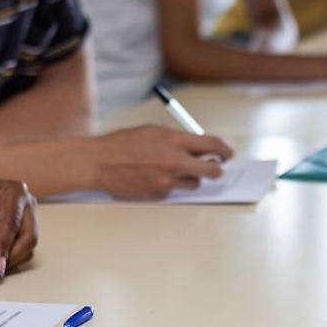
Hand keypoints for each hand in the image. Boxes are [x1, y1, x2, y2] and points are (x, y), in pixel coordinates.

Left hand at [0, 173, 38, 277]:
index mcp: (13, 191)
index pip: (12, 222)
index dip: (4, 245)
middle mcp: (24, 203)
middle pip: (29, 236)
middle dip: (12, 255)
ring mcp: (24, 216)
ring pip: (27, 245)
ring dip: (10, 259)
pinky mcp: (18, 229)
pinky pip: (20, 248)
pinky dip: (7, 258)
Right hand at [90, 125, 233, 199]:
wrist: (99, 163)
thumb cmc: (123, 143)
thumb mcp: (153, 131)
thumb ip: (177, 138)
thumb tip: (197, 146)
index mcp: (174, 141)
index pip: (212, 145)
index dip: (224, 150)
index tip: (227, 154)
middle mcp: (174, 162)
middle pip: (212, 171)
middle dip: (216, 169)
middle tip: (215, 167)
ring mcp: (167, 181)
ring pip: (194, 184)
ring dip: (191, 177)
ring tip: (173, 169)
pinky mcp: (159, 195)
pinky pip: (175, 191)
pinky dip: (170, 184)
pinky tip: (153, 176)